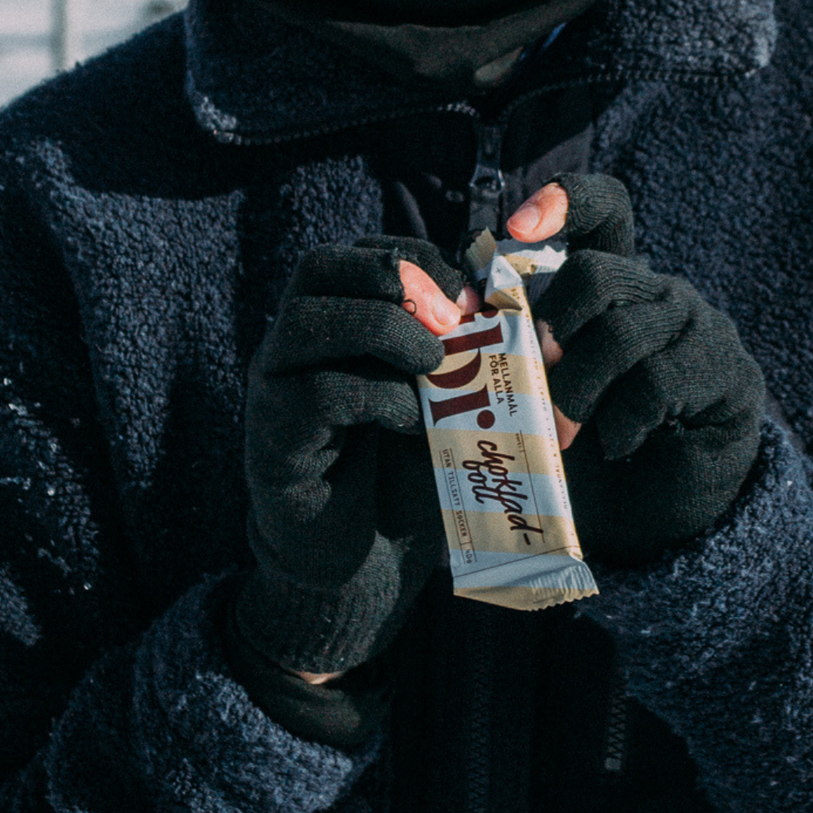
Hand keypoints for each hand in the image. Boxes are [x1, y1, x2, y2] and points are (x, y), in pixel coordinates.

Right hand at [228, 237, 470, 689]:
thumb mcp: (447, 398)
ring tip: (435, 366)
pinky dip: (376, 397)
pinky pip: (316, 394)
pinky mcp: (273, 442)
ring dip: (385, 331)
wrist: (368, 559)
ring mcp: (273, 390)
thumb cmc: (411, 468)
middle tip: (452, 316)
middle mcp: (292, 345)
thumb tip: (539, 320)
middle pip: (319, 266)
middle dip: (394, 279)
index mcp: (334, 320)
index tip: (469, 291)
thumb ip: (474, 354)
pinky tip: (411, 422)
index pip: (359, 252)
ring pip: (309, 321)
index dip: (416, 257)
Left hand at [507, 176, 764, 565]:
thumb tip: (435, 316)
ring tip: (559, 436)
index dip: (567, 199)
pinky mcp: (729, 374)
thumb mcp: (531, 397)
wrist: (655, 516)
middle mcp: (658, 294)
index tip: (517, 227)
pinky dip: (623, 422)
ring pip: (623, 332)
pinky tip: (617, 446)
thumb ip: (490, 353)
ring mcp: (700, 329)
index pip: (604, 209)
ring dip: (577, 391)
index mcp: (613, 287)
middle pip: (596, 273)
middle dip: (550, 329)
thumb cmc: (582, 453)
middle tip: (531, 376)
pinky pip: (661, 381)